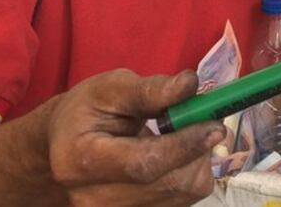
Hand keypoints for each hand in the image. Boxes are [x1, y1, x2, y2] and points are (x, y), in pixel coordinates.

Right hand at [46, 69, 224, 204]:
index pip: (143, 164)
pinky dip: (189, 173)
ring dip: (196, 160)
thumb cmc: (87, 112)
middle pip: (169, 183)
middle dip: (197, 149)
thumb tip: (189, 84)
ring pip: (182, 193)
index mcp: (82, 161)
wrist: (66, 145)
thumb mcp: (110, 89)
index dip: (184, 145)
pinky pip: (181, 200)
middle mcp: (96, 200)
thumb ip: (150, 89)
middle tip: (202, 119)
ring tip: (180, 135)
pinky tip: (174, 155)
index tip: (214, 124)